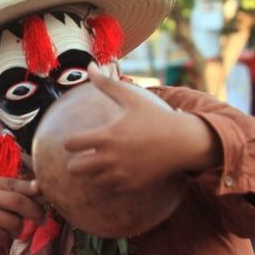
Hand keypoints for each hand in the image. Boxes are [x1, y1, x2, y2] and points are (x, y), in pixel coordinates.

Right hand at [0, 174, 43, 254]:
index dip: (35, 192)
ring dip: (17, 229)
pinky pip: (1, 235)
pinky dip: (3, 238)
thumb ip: (1, 192)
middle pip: (19, 202)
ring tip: (12, 231)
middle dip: (35, 213)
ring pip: (12, 221)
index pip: (16, 183)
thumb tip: (37, 191)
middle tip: (41, 221)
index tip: (46, 198)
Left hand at [63, 64, 219, 192]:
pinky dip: (109, 181)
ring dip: (92, 172)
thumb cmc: (155, 117)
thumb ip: (107, 84)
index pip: (70, 144)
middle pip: (74, 168)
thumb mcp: (131, 97)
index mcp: (107, 136)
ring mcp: (121, 174)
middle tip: (84, 155)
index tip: (78, 139)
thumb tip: (90, 66)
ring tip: (101, 162)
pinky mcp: (131, 186)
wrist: (184, 142)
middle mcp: (111, 158)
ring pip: (91, 180)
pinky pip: (109, 188)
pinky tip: (116, 170)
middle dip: (75, 162)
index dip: (71, 142)